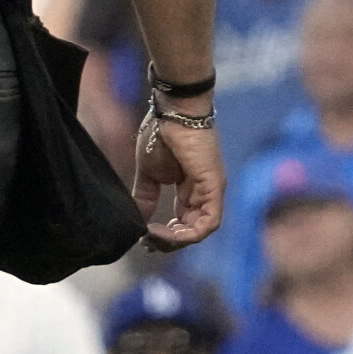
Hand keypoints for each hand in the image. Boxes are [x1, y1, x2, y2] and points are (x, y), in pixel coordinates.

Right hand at [133, 105, 224, 250]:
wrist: (173, 111)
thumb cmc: (162, 133)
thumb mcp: (149, 173)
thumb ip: (145, 197)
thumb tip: (138, 220)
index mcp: (190, 190)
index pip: (183, 223)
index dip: (165, 235)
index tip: (144, 235)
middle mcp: (204, 193)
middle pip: (191, 230)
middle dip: (168, 241)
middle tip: (146, 241)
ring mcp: (211, 190)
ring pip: (200, 231)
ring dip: (176, 240)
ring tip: (153, 236)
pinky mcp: (214, 187)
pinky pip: (209, 223)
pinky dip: (188, 234)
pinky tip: (164, 230)